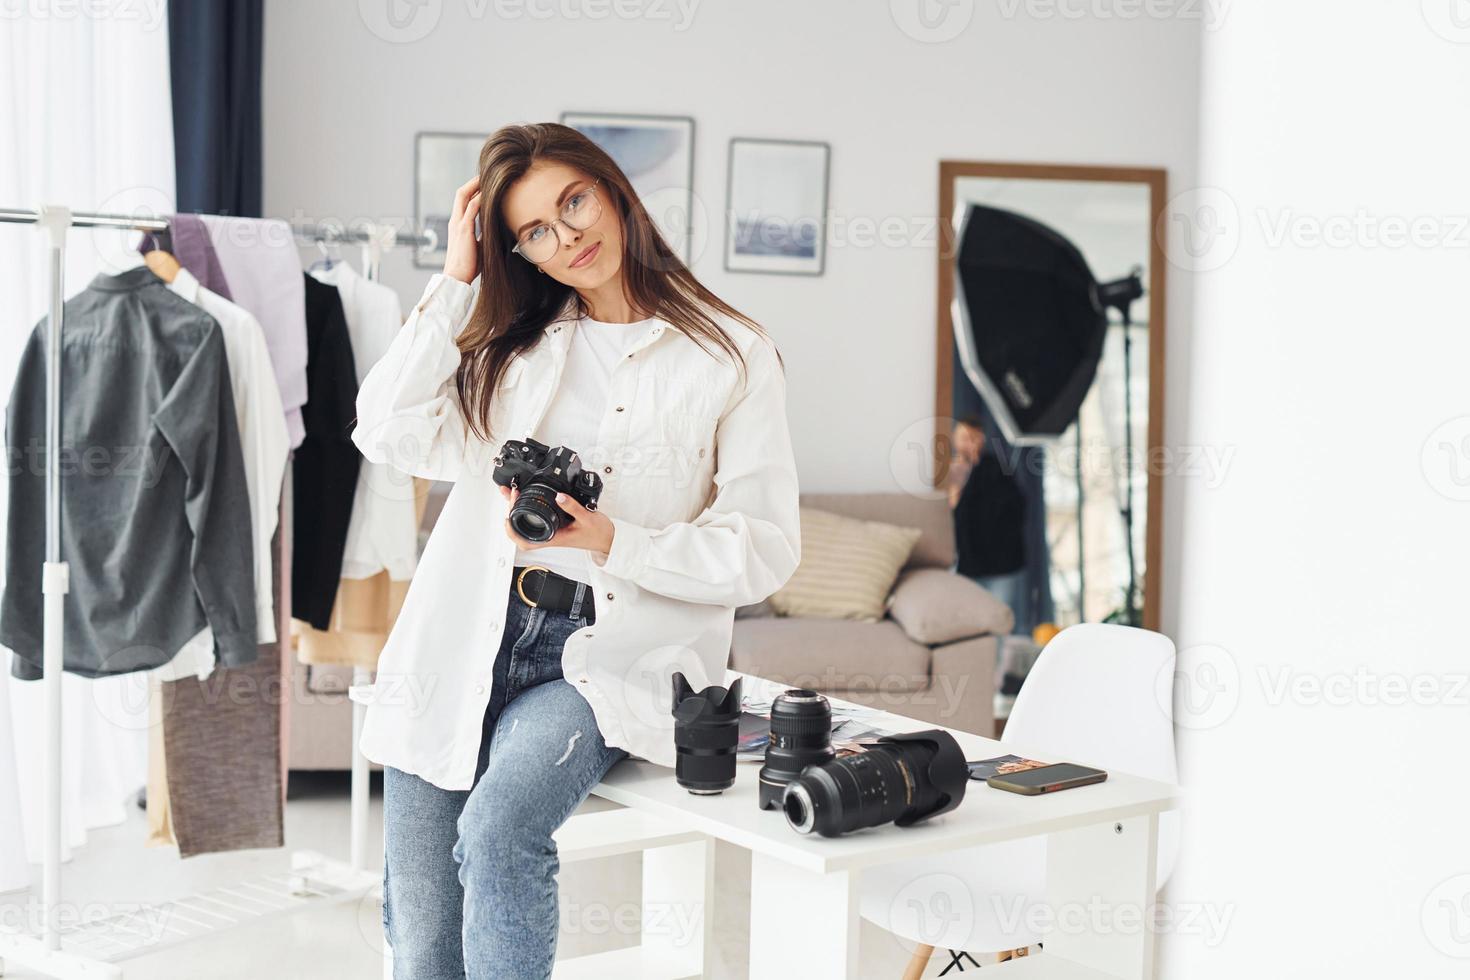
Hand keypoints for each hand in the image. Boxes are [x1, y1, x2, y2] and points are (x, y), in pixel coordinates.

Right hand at [443, 176, 480, 284]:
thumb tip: (496, 229)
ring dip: (476, 185)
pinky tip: (488, 192)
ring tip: (488, 177)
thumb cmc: (468, 265)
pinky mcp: (464, 230)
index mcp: (458, 224)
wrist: (457, 277)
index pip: (463, 201)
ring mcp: (458, 224)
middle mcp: (455, 221)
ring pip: (463, 196)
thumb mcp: (479, 246)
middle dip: (473, 182)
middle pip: (461, 193)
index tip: (484, 184)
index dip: (472, 190)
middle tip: (486, 174)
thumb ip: (484, 235)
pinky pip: (471, 209)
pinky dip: (479, 199)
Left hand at [499, 484, 614, 557]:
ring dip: (518, 510)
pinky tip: (529, 500)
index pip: (526, 542)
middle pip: (522, 530)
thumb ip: (572, 506)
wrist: (609, 539)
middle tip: (511, 494)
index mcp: (555, 538)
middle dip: (512, 512)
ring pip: (529, 524)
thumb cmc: (598, 534)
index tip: (507, 516)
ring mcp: (553, 532)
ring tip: (514, 494)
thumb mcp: (587, 518)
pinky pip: (538, 519)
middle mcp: (551, 536)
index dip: (512, 531)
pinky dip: (530, 509)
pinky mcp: (558, 526)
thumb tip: (559, 496)